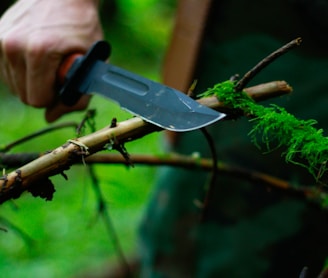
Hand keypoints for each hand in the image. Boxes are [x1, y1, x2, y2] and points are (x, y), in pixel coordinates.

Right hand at [0, 0, 102, 121]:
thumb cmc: (82, 28)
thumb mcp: (92, 63)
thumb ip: (78, 96)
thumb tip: (51, 117)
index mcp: (39, 52)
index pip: (38, 100)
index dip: (54, 99)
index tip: (64, 86)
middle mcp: (13, 45)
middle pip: (24, 96)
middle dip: (43, 92)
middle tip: (58, 75)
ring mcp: (1, 39)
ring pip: (14, 86)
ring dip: (32, 82)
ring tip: (48, 63)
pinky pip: (8, 71)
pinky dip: (22, 72)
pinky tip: (36, 57)